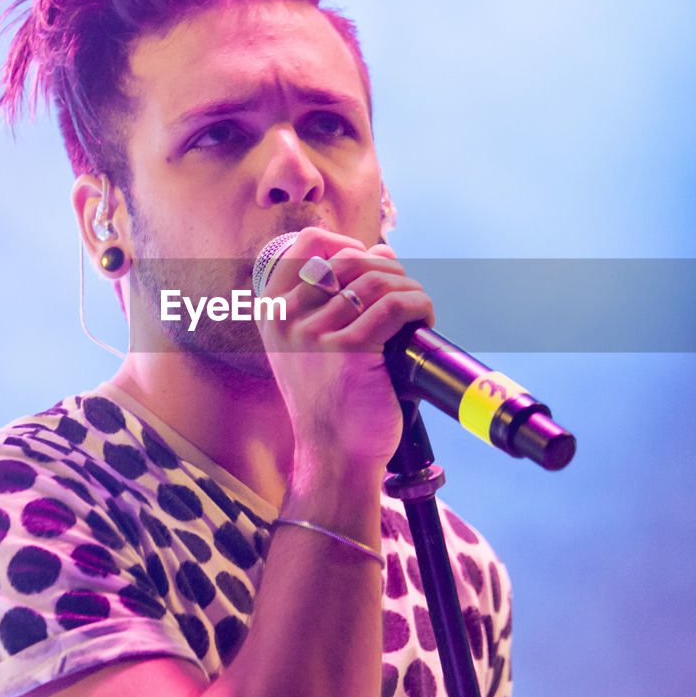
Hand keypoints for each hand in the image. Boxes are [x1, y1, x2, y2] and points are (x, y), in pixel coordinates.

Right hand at [255, 228, 434, 488]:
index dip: (345, 242)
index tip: (369, 259)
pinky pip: (395, 306)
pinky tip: (423, 321)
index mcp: (272, 311)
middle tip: (404, 293)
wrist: (334, 454)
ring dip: (409, 288)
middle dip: (388, 267)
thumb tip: (381, 249)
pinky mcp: (350, 351)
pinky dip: (419, 306)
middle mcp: (287, 318)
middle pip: (349, 258)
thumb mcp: (313, 344)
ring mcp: (315, 333)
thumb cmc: (331, 398)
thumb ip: (335, 297)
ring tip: (418, 310)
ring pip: (377, 280)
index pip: (306, 244)